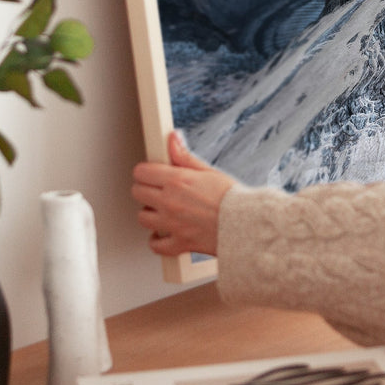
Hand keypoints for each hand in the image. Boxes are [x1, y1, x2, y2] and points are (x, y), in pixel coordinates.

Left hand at [131, 130, 234, 257]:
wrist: (246, 224)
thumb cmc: (232, 198)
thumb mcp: (208, 171)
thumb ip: (184, 156)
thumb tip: (172, 139)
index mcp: (177, 181)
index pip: (142, 172)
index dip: (146, 171)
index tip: (152, 173)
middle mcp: (170, 202)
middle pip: (137, 193)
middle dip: (145, 189)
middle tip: (157, 190)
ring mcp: (172, 224)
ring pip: (142, 218)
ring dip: (150, 213)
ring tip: (163, 210)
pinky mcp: (178, 243)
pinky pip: (155, 245)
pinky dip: (157, 240)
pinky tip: (164, 233)